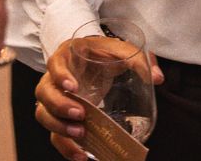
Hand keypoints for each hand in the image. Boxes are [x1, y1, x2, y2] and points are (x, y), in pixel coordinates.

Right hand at [34, 35, 164, 160]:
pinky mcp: (59, 118)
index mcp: (67, 57)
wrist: (92, 59)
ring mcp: (53, 99)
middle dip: (60, 106)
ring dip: (59, 128)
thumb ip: (139, 59)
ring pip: (43, 114)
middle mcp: (53, 78)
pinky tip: (81, 155)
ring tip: (81, 135)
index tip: (74, 87)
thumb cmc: (103, 54)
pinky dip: (65, 147)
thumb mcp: (120, 50)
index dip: (61, 76)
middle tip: (81, 114)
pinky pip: (53, 134)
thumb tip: (157, 78)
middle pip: (44, 92)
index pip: (55, 64)